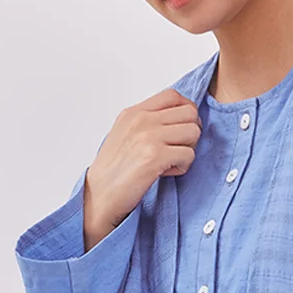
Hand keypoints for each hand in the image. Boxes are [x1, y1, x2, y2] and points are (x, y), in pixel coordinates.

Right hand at [84, 88, 200, 245]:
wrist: (99, 197)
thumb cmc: (112, 172)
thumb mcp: (124, 134)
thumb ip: (147, 122)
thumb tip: (176, 119)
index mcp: (133, 112)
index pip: (174, 96)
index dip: (185, 112)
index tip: (180, 129)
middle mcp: (141, 120)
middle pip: (190, 112)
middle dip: (190, 132)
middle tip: (177, 149)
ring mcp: (148, 136)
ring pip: (193, 131)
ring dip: (187, 150)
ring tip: (169, 162)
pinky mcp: (155, 156)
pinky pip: (189, 155)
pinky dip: (182, 167)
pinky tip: (165, 173)